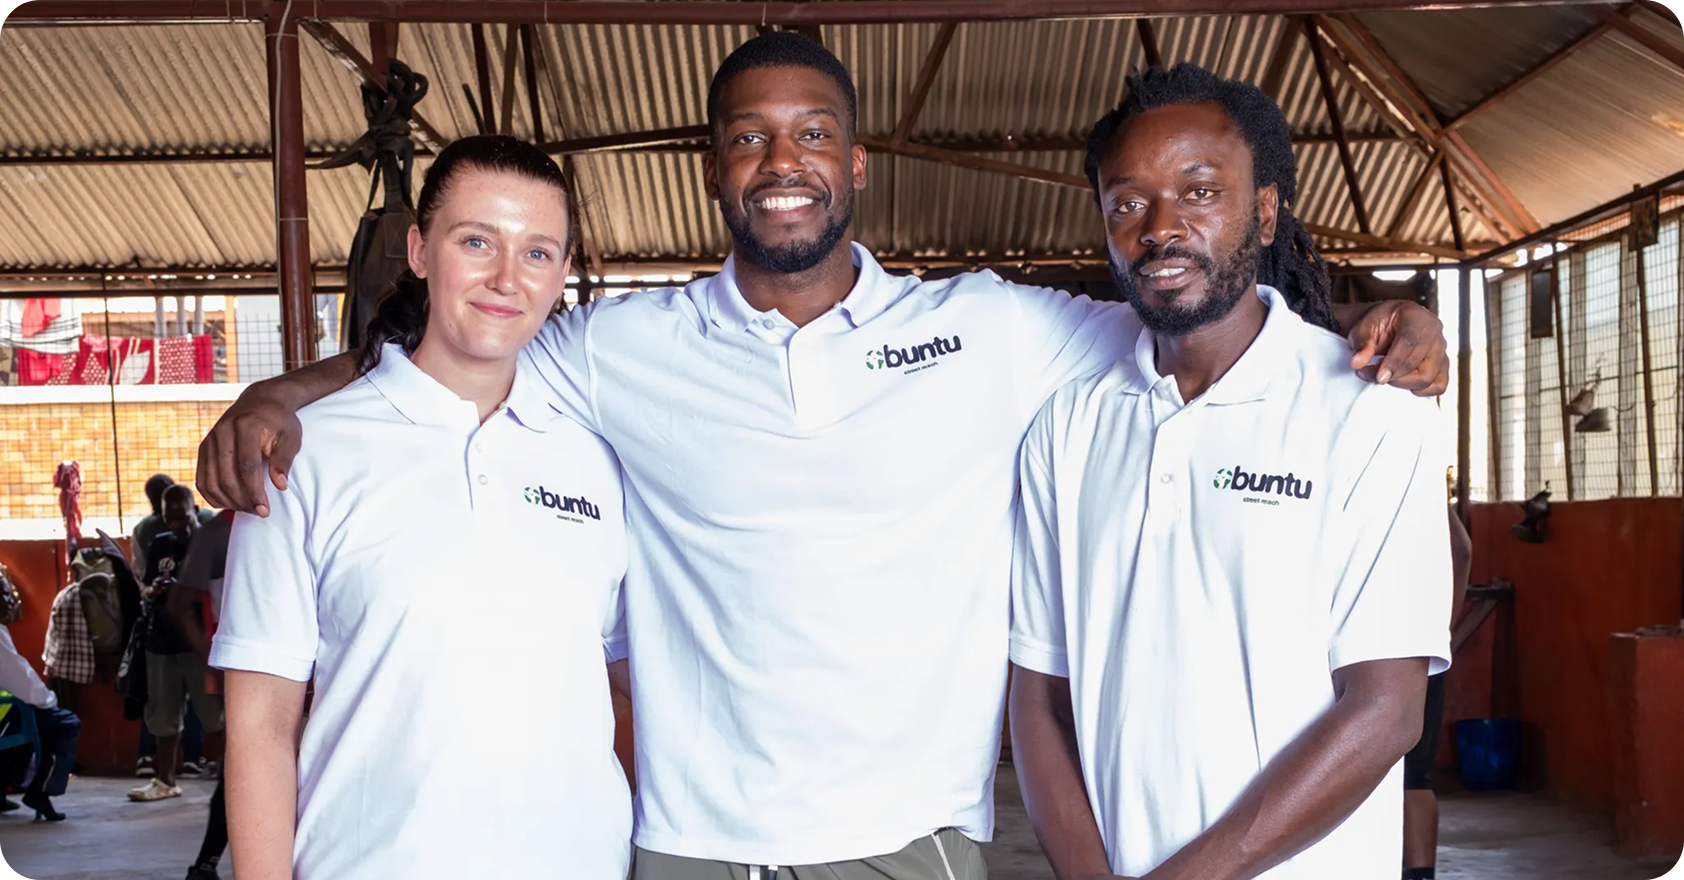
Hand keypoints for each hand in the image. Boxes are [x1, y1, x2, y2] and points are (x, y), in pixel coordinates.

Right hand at [196, 396, 302, 516]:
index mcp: (246, 426)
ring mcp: (209, 440)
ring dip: (228, 502)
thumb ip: (284, 460)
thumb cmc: (279, 421)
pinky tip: (230, 503)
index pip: (247, 466)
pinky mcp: (203, 448)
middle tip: (259, 512)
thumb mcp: (291, 437)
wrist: (260, 402)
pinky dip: (213, 496)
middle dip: (243, 501)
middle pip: (226, 477)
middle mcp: (222, 432)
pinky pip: (201, 480)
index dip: (255, 492)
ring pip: (211, 482)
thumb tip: (279, 485)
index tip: (265, 510)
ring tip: (248, 508)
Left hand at [1347, 300, 1447, 396]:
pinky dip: (1421, 390)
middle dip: (1393, 376)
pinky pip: (1439, 385)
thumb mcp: (1363, 328)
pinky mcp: (1443, 364)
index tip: (1379, 378)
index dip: (1394, 363)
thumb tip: (1357, 363)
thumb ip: (1361, 344)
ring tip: (1385, 374)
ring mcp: (1442, 349)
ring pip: (1429, 377)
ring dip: (1404, 384)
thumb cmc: (1378, 324)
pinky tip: (1403, 382)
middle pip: (1419, 364)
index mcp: (1416, 317)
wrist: (1389, 324)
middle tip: (1368, 373)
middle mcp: (1434, 332)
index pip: (1410, 342)